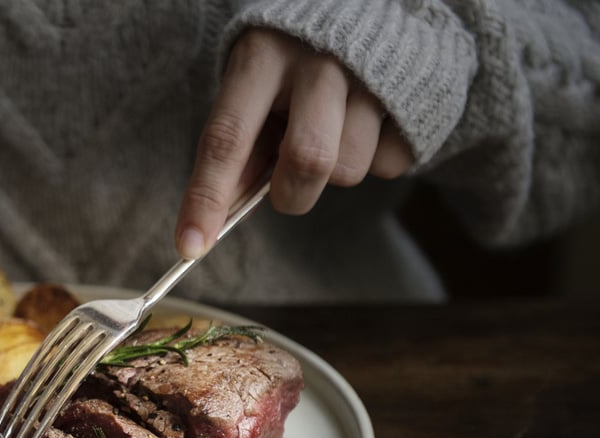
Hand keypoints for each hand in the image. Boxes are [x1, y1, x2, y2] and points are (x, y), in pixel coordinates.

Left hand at [176, 28, 413, 258]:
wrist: (367, 12)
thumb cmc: (291, 64)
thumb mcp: (254, 86)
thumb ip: (240, 143)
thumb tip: (225, 209)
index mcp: (262, 56)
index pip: (227, 138)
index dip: (207, 197)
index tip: (189, 247)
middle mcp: (319, 61)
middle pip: (307, 161)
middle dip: (291, 195)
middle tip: (285, 187)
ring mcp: (371, 77)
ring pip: (349, 170)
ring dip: (332, 173)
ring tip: (331, 131)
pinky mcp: (414, 94)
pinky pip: (388, 164)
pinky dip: (372, 159)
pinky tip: (365, 124)